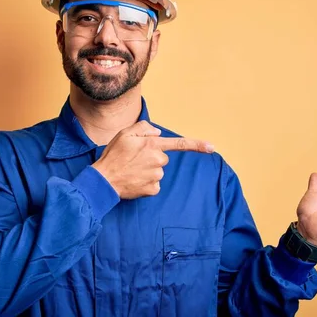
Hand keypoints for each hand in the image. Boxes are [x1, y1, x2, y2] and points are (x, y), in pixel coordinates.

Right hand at [92, 121, 213, 198]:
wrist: (103, 180)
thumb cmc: (113, 155)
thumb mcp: (124, 133)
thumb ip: (143, 128)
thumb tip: (158, 133)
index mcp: (152, 144)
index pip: (179, 143)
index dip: (197, 145)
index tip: (212, 147)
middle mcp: (157, 159)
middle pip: (163, 158)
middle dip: (152, 158)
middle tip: (134, 160)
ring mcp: (156, 176)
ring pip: (158, 171)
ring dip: (148, 170)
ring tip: (131, 170)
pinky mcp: (152, 189)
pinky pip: (154, 184)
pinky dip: (146, 183)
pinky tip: (134, 181)